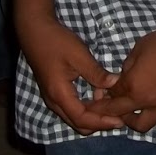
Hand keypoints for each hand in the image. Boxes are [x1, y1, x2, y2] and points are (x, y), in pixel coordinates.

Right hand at [16, 8, 124, 135]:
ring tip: (112, 105)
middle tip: (119, 117)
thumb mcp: (79, 55)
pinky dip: (86, 107)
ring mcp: (53, 97)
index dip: (102, 122)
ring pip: (74, 117)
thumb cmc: (56, 42)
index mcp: (59, 94)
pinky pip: (72, 108)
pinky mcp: (55, 92)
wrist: (35, 31)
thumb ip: (96, 73)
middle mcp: (54, 101)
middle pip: (78, 123)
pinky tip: (99, 95)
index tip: (119, 121)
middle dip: (99, 123)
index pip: (82, 119)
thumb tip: (115, 84)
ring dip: (93, 115)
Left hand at [89, 23, 155, 133]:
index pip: (112, 95)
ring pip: (143, 126)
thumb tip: (125, 75)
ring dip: (133, 120)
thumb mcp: (140, 47)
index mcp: (133, 85)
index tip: (101, 92)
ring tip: (134, 111)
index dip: (105, 93)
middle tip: (110, 105)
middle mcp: (147, 101)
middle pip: (121, 114)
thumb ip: (128, 65)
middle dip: (111, 110)